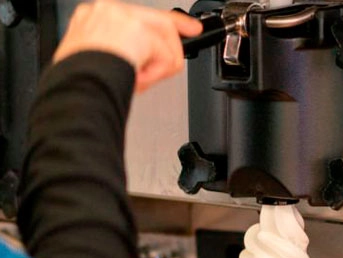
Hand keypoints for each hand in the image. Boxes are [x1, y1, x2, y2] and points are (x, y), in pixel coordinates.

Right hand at [54, 0, 201, 91]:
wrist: (75, 86)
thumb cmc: (79, 82)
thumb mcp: (97, 65)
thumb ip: (119, 57)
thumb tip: (141, 67)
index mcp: (92, 20)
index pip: (134, 16)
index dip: (159, 23)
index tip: (180, 26)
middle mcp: (107, 12)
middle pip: (156, 19)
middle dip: (178, 29)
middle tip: (193, 31)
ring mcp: (122, 17)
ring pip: (164, 37)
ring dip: (161, 65)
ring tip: (143, 80)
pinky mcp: (137, 30)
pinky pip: (165, 56)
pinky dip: (157, 74)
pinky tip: (141, 80)